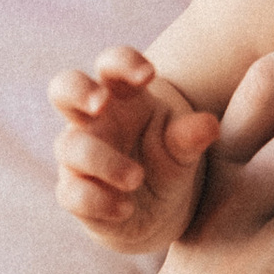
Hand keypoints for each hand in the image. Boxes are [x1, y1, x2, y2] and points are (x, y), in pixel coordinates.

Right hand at [50, 47, 217, 250]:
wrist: (160, 211)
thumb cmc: (167, 160)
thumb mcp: (184, 147)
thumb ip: (191, 136)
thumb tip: (209, 125)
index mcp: (121, 96)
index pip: (111, 64)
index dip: (123, 62)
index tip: (149, 75)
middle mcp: (93, 121)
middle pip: (64, 88)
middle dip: (78, 90)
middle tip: (101, 103)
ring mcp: (77, 157)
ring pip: (71, 147)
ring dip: (103, 160)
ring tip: (136, 177)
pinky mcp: (74, 193)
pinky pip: (72, 193)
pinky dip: (98, 201)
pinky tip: (125, 209)